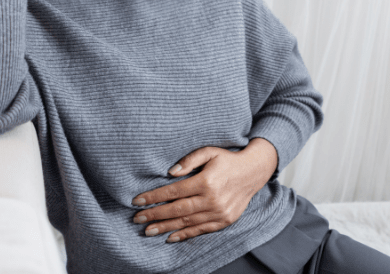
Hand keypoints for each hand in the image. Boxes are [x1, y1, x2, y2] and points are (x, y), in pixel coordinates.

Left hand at [132, 138, 277, 242]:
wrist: (253, 172)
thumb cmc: (227, 160)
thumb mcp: (209, 152)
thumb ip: (189, 160)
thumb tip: (170, 172)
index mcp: (206, 181)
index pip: (173, 192)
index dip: (154, 197)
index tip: (137, 201)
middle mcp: (212, 200)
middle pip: (177, 210)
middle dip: (154, 215)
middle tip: (137, 219)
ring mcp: (219, 213)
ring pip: (187, 223)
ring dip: (165, 227)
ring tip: (148, 231)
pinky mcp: (224, 221)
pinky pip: (201, 230)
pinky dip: (184, 235)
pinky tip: (169, 237)